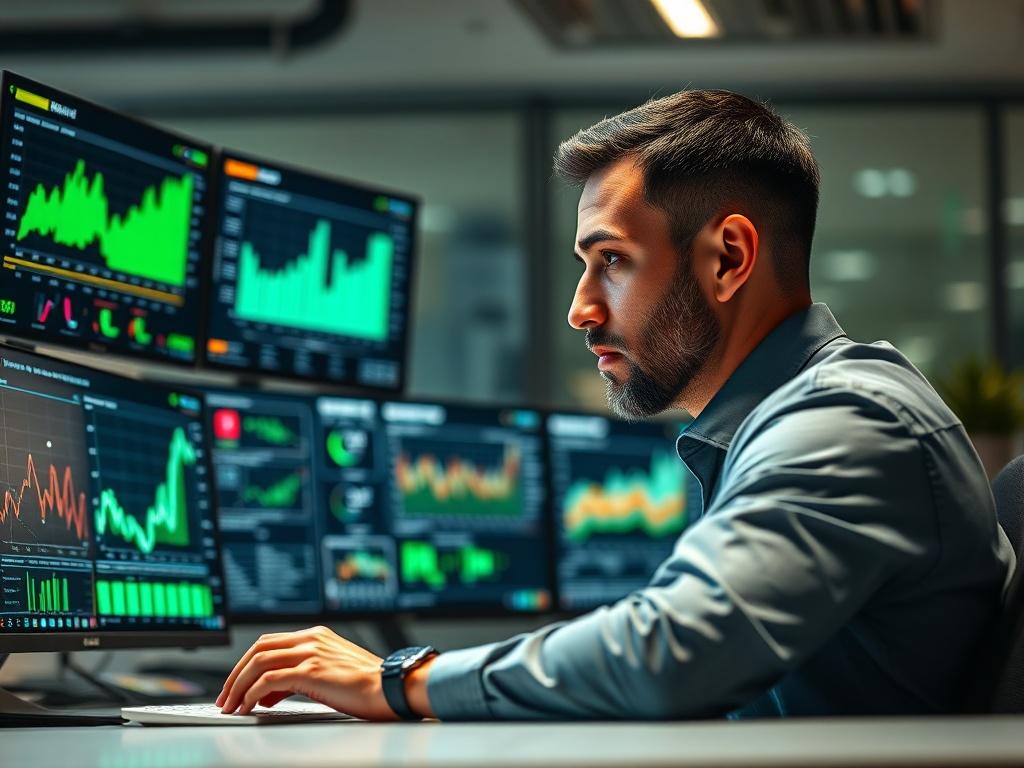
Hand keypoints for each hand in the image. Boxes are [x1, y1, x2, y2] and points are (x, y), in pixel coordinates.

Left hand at [216, 625, 396, 719]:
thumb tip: (268, 692)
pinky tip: (249, 707)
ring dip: (238, 686)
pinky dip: (252, 694)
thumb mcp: (330, 673)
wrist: (391, 687)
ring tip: (232, 706)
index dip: (246, 664)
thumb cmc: (368, 685)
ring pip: (258, 663)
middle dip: (235, 674)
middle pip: (258, 649)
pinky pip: (269, 681)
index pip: (269, 642)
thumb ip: (300, 675)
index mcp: (316, 635)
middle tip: (226, 697)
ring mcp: (311, 653)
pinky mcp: (311, 671)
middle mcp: (311, 639)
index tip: (236, 685)